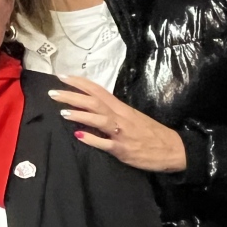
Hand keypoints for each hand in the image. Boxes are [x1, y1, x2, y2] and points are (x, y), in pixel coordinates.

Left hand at [51, 76, 187, 172]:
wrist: (174, 150)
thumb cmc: (150, 133)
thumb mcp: (131, 117)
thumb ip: (111, 111)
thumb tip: (89, 107)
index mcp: (122, 108)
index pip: (98, 90)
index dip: (80, 83)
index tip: (62, 76)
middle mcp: (121, 118)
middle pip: (94, 102)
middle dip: (73, 96)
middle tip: (52, 92)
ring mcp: (122, 134)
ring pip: (100, 120)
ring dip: (81, 115)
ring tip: (63, 112)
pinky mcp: (123, 150)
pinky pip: (106, 144)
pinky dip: (93, 140)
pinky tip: (79, 136)